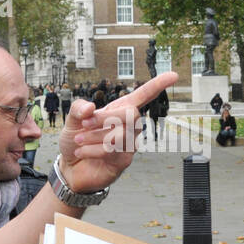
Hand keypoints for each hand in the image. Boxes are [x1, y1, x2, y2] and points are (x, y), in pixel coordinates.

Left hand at [58, 72, 177, 192]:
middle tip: (84, 124)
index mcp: (119, 111)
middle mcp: (128, 126)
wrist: (70, 168)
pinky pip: (112, 151)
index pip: (143, 96)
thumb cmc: (75, 141)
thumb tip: (90, 107)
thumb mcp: (71, 120)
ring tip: (79, 140)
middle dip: (105, 118)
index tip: (174, 75)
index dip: (158, 85)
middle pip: (132, 114)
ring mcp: (128, 145)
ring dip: (94, 136)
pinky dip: (92, 150)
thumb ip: (78, 109)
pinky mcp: (123, 161)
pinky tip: (81, 152)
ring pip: (120, 135)